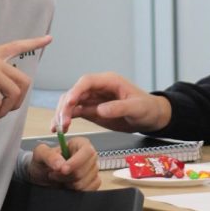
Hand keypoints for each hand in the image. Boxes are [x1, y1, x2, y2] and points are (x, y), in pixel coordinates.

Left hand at [29, 137, 99, 190]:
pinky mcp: (92, 182)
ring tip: (60, 179)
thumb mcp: (40, 154)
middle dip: (68, 175)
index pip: (87, 150)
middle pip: (86, 168)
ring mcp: (92, 170)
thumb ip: (49, 156)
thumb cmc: (43, 163)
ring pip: (85, 181)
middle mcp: (88, 156)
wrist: (42, 178)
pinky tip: (67, 185)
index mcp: (79, 144)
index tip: (63, 170)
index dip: (76, 161)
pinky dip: (76, 191)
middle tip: (55, 174)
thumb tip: (61, 164)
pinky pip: (89, 189)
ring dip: (69, 184)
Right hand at [56, 72, 171, 133]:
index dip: (76, 91)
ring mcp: (93, 99)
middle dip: (65, 106)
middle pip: (75, 92)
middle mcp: (97, 88)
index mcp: (109, 81)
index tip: (69, 103)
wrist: (151, 118)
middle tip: (62, 122)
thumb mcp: (136, 108)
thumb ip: (119, 108)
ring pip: (71, 103)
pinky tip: (59, 129)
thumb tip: (100, 109)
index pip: (87, 81)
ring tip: (58, 128)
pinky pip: (74, 112)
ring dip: (62, 114)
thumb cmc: (147, 108)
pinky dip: (65, 120)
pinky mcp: (91, 111)